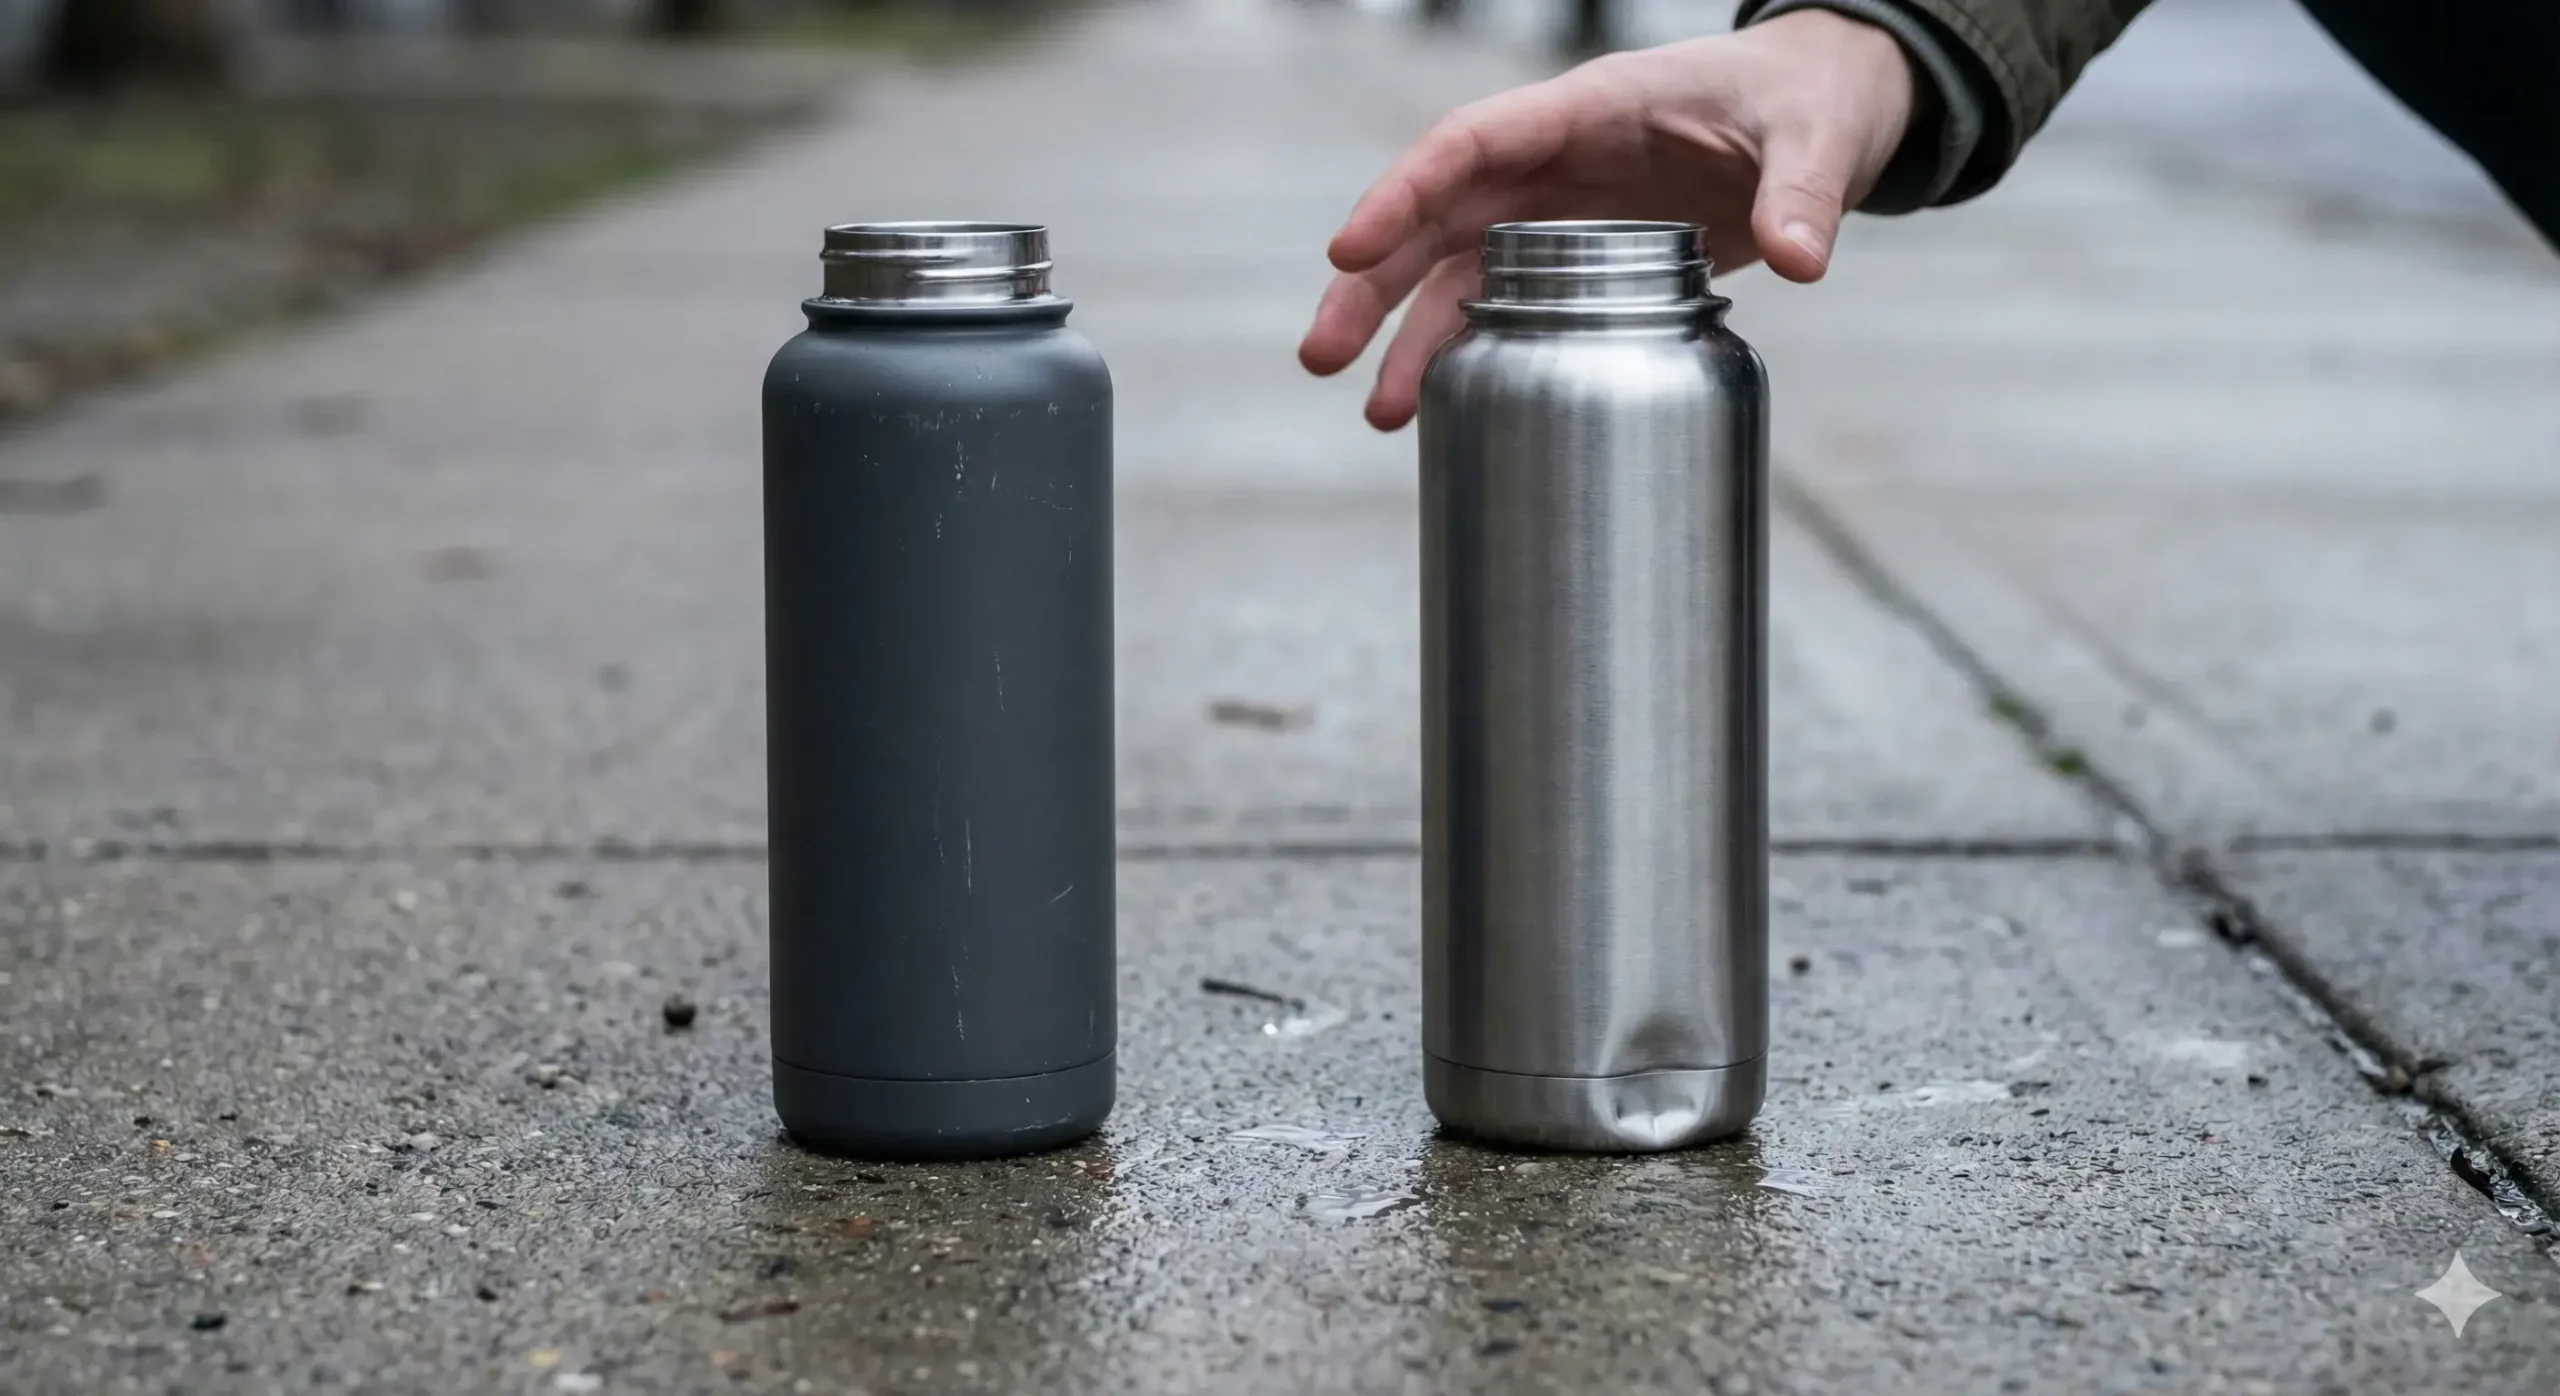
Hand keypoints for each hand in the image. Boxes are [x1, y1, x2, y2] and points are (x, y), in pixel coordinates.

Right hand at [1299, 9, 1916, 429]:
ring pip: (1459, 272)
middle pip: (1436, 219)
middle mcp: (1554, 162)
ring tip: (1376, 412)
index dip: (1401, 194)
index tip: (1346, 251)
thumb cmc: (1809, 98)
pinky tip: (1442, 404)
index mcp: (1587, 111)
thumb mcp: (1816, 136)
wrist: (1829, 109)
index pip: (1467, 145)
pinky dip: (1470, 351)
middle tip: (1322, 356)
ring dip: (1410, 337)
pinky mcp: (1585, 259)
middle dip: (1372, 286)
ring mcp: (1562, 213)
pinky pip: (1507, 303)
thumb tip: (1801, 258)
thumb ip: (1802, 192)